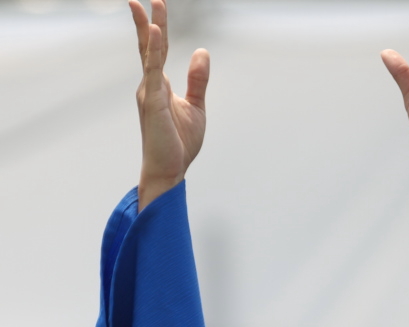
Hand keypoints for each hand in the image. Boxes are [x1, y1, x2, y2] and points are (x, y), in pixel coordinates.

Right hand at [129, 0, 209, 209]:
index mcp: (159, 85)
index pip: (157, 49)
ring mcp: (149, 92)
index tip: (156, 3)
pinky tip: (154, 32)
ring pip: (150, 54)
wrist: (170, 171)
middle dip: (149, 20)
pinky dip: (153, 50)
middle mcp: (150, 85)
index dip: (156, 27)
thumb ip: (198, 80)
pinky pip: (153, 71)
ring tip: (151, 6)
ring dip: (151, 29)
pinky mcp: (152, 102)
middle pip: (149, 45)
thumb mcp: (196, 107)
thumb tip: (202, 51)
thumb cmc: (179, 144)